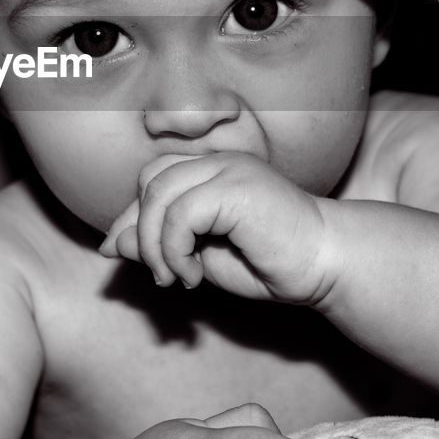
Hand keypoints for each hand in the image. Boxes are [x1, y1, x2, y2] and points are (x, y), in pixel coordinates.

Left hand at [99, 152, 332, 303]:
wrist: (326, 266)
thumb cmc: (272, 264)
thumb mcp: (201, 257)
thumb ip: (160, 244)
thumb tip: (112, 242)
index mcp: (213, 170)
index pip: (152, 179)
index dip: (134, 218)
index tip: (133, 257)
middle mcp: (218, 161)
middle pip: (149, 181)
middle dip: (141, 232)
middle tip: (162, 274)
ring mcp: (228, 168)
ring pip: (158, 194)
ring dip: (156, 246)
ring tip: (177, 277)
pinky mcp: (236, 187)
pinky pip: (180, 213)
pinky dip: (174, 249)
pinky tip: (194, 275)